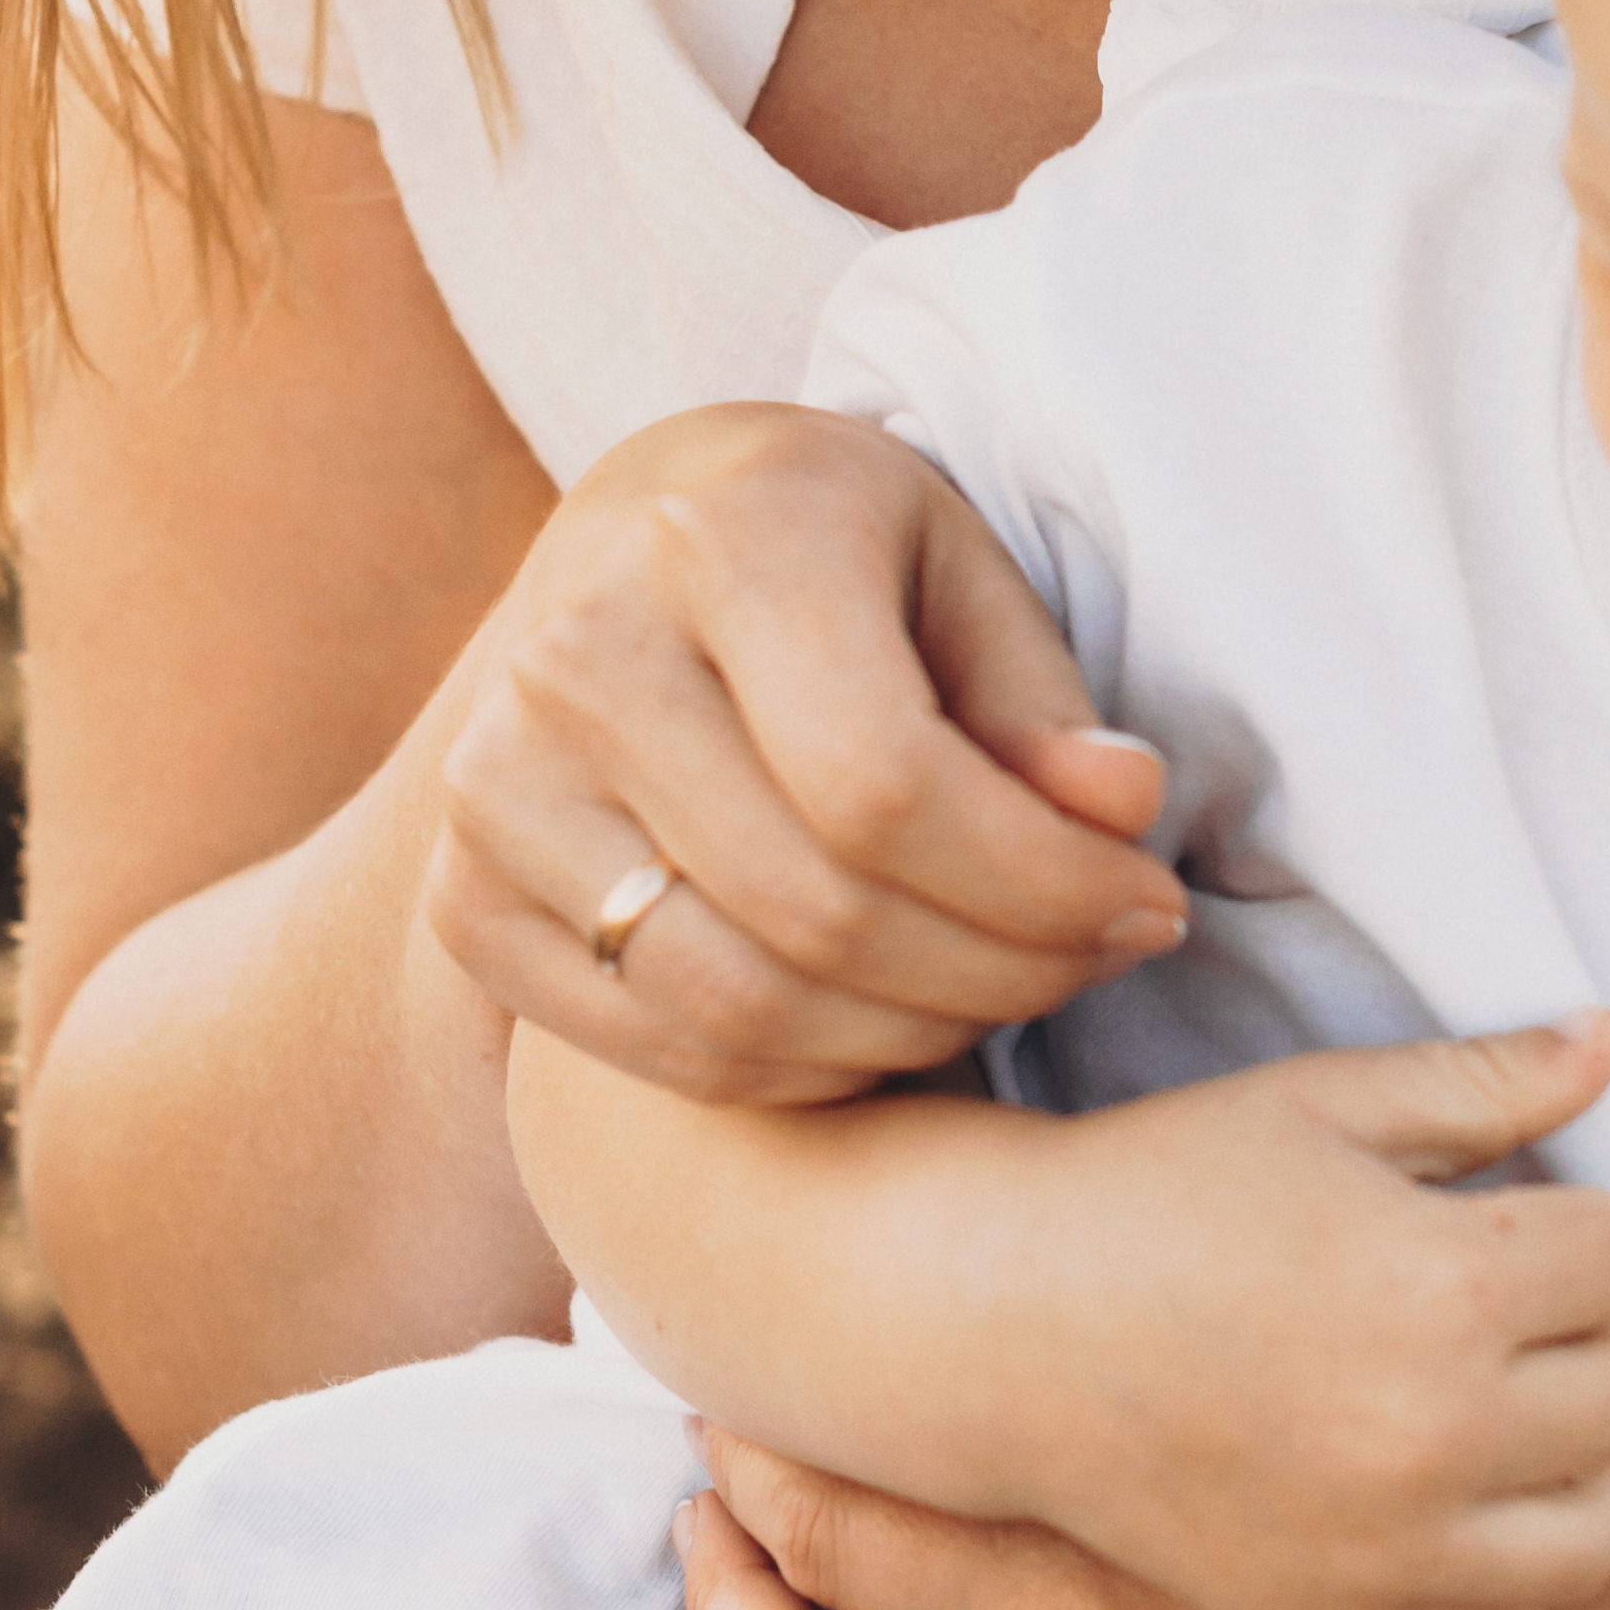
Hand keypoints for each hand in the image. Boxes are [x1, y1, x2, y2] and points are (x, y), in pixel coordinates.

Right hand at [424, 404, 1184, 1104]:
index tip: (1146, 905)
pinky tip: (891, 1023)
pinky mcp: (463, 898)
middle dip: (1000, 972)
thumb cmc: (831, 557)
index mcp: (717, 536)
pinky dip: (804, 1073)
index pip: (885, 782)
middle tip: (1097, 962)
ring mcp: (493, 785)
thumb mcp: (957, 571)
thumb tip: (1122, 809)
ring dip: (912, 1037)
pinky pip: (662, 1049)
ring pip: (737, 1005)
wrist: (619, 559)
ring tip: (1006, 993)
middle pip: (817, 907)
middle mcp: (575, 652)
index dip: (1041, 881)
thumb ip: (1039, 700)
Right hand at [979, 1020, 1609, 1609]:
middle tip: (1472, 1315)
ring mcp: (1390, 1551)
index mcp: (1443, 1285)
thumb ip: (1484, 1082)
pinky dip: (1493, 1568)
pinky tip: (1428, 1497)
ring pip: (1597, 1527)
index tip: (1488, 1225)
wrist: (998, 1332)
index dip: (1566, 1227)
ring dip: (1561, 1463)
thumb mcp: (1320, 1106)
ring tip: (1478, 1409)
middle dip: (1566, 1338)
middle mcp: (1433, 1434)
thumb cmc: (1160, 1193)